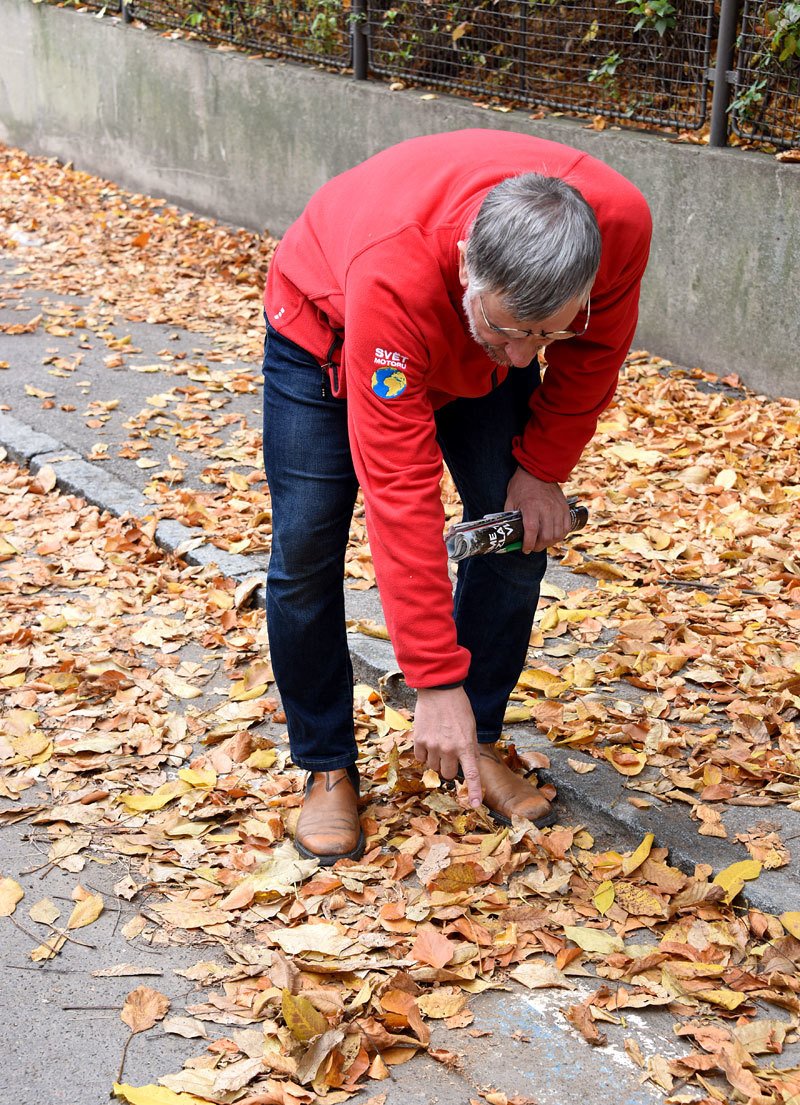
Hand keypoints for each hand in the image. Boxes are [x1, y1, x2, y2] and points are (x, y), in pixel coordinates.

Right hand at [412, 687, 482, 807]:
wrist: (439, 691)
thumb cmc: (458, 707)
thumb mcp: (471, 727)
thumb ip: (469, 747)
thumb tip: (468, 764)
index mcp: (466, 745)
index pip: (472, 774)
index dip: (474, 791)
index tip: (475, 805)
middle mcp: (449, 749)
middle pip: (448, 774)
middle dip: (449, 767)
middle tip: (449, 754)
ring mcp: (433, 746)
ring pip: (433, 767)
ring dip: (436, 760)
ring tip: (438, 742)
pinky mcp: (419, 741)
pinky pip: (421, 758)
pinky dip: (424, 753)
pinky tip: (428, 740)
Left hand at [504, 467, 570, 552]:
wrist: (538, 470)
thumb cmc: (522, 485)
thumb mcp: (510, 500)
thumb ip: (510, 517)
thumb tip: (508, 532)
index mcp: (531, 507)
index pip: (532, 532)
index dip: (528, 544)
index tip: (525, 549)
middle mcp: (546, 509)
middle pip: (547, 536)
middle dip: (538, 546)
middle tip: (532, 547)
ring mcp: (557, 509)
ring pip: (558, 534)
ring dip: (550, 543)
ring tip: (542, 542)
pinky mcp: (565, 508)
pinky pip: (566, 527)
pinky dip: (561, 535)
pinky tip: (553, 535)